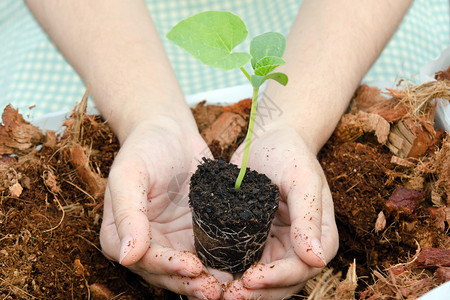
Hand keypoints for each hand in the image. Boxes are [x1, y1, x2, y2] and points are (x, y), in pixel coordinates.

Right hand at [99, 115, 226, 298]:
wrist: (171, 131)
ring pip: (187, 269)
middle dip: (189, 282)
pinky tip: (236, 269)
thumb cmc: (145, 147)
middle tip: (213, 291)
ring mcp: (172, 239)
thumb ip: (128, 212)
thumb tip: (125, 255)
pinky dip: (218, 263)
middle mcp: (146, 241)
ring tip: (226, 289)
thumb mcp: (130, 174)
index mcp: (122, 232)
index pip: (142, 259)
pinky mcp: (194, 232)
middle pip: (166, 272)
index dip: (166, 267)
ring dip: (205, 281)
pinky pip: (205, 252)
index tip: (191, 267)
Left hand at [224, 125, 338, 298]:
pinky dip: (232, 272)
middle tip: (228, 296)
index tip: (251, 279)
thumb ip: (309, 216)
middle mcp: (298, 246)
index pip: (301, 268)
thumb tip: (316, 259)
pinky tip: (212, 275)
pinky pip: (244, 262)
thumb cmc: (290, 154)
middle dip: (257, 293)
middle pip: (281, 282)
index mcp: (319, 236)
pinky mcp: (254, 238)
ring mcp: (276, 244)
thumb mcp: (303, 179)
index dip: (277, 279)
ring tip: (217, 292)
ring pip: (262, 279)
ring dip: (243, 290)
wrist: (270, 139)